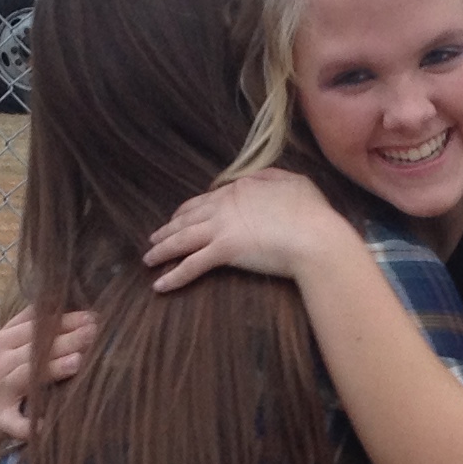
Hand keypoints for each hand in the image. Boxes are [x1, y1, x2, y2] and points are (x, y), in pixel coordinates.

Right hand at [0, 306, 97, 451]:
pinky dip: (30, 425)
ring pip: (27, 377)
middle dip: (65, 340)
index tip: (92, 316)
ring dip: (51, 370)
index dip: (64, 320)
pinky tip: (48, 424)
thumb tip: (61, 298)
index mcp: (1, 340)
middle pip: (35, 349)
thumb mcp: (9, 345)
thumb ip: (30, 324)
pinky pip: (16, 423)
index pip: (36, 327)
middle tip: (93, 332)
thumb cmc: (2, 372)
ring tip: (77, 362)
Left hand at [142, 166, 358, 292]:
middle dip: (168, 229)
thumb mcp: (295, 183)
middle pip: (187, 217)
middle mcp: (224, 205)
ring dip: (161, 250)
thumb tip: (258, 178)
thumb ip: (272, 178)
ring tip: (148, 259)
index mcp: (240, 188)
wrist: (314, 237)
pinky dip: (173, 275)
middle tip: (154, 238)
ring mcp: (222, 227)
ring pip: (182, 239)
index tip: (178, 218)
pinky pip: (191, 265)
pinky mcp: (223, 251)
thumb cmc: (312, 213)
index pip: (205, 200)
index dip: (188, 211)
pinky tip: (159, 285)